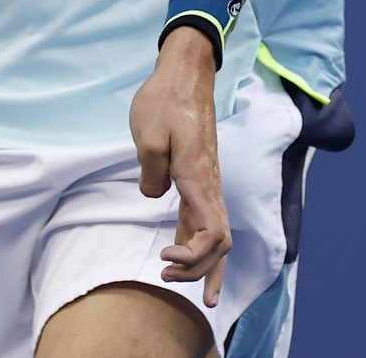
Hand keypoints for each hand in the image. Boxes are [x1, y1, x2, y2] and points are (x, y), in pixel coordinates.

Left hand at [129, 27, 230, 305]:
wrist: (184, 73)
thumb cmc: (164, 100)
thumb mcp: (148, 134)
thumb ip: (150, 171)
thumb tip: (154, 195)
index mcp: (197, 178)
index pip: (212, 235)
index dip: (194, 257)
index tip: (164, 258)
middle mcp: (208, 185)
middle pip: (218, 243)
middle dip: (199, 270)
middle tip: (165, 278)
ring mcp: (206, 182)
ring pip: (216, 234)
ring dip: (204, 263)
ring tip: (192, 291)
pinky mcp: (198, 176)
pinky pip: (205, 218)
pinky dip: (199, 243)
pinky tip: (187, 257)